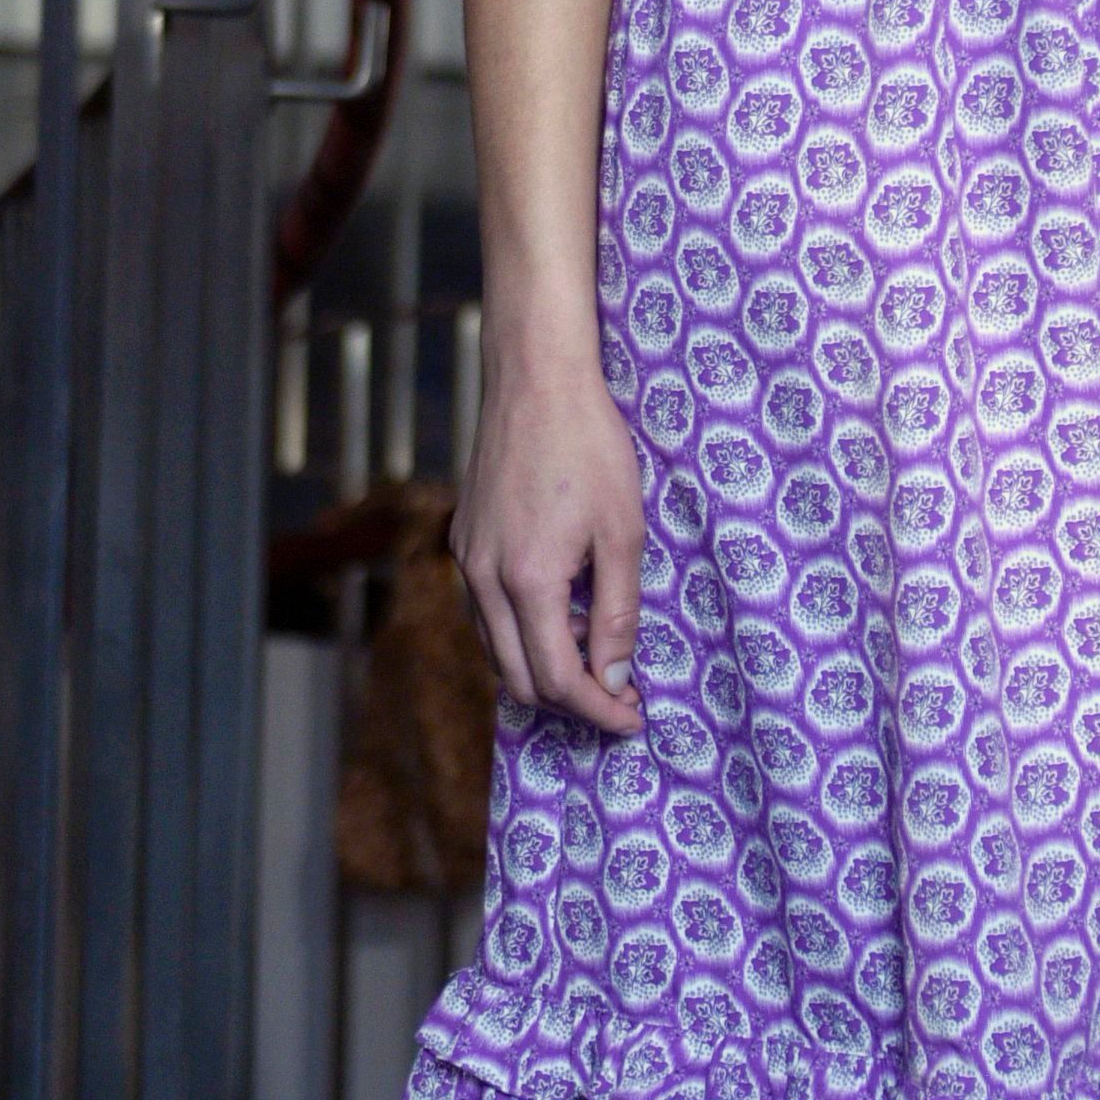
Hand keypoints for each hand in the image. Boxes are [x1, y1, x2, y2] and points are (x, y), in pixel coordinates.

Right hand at [452, 330, 645, 734]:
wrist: (536, 380)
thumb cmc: (590, 447)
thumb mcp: (622, 534)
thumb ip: (617, 614)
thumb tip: (615, 678)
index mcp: (526, 582)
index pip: (557, 680)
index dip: (599, 710)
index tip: (634, 718)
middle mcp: (482, 580)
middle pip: (518, 679)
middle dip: (572, 700)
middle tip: (622, 694)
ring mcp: (466, 561)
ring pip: (498, 650)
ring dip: (545, 666)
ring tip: (600, 647)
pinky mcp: (464, 542)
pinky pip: (487, 613)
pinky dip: (524, 631)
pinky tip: (566, 608)